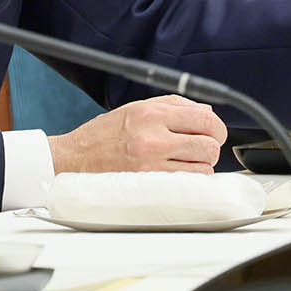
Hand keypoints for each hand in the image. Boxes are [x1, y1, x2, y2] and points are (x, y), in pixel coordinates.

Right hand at [49, 95, 226, 174]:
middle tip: (200, 149)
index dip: (216, 127)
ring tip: (185, 161)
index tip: (213, 132)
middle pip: (209, 144)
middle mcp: (153, 137)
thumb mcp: (136, 108)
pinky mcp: (149, 184)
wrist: (73, 159)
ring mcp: (152, 164)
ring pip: (203, 168)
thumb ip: (173, 105)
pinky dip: (190, 180)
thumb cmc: (103, 135)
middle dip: (211, 147)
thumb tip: (206, 112)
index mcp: (151, 113)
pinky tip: (178, 173)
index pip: (205, 118)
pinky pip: (188, 184)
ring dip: (200, 165)